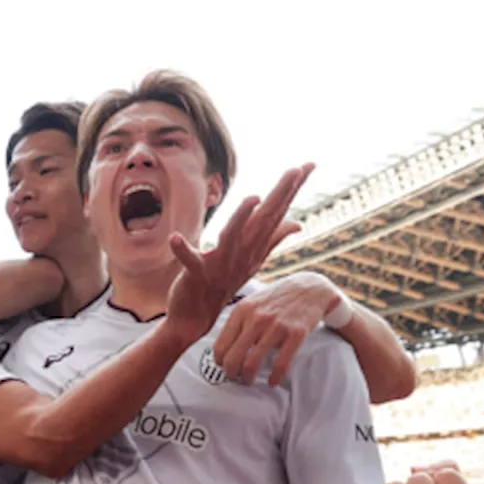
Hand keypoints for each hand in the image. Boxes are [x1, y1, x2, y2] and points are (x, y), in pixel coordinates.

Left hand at [165, 163, 313, 344]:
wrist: (196, 319)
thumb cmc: (222, 285)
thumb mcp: (251, 261)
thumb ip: (272, 240)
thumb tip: (296, 223)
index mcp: (253, 248)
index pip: (277, 214)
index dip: (292, 190)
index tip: (309, 165)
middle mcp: (242, 254)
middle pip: (263, 221)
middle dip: (280, 195)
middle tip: (296, 170)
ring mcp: (220, 265)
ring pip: (232, 237)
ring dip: (241, 219)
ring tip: (253, 198)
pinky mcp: (196, 275)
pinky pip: (190, 261)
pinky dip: (182, 251)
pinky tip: (174, 238)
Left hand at [212, 271, 340, 386]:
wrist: (309, 288)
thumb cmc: (276, 299)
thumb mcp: (250, 303)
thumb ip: (236, 322)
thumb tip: (221, 348)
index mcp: (241, 312)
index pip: (220, 345)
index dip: (220, 362)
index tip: (223, 367)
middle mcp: (256, 319)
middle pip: (233, 358)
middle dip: (231, 373)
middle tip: (235, 378)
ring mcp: (276, 326)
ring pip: (252, 363)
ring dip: (248, 377)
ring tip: (249, 380)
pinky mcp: (296, 334)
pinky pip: (281, 363)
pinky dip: (275, 377)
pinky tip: (273, 381)